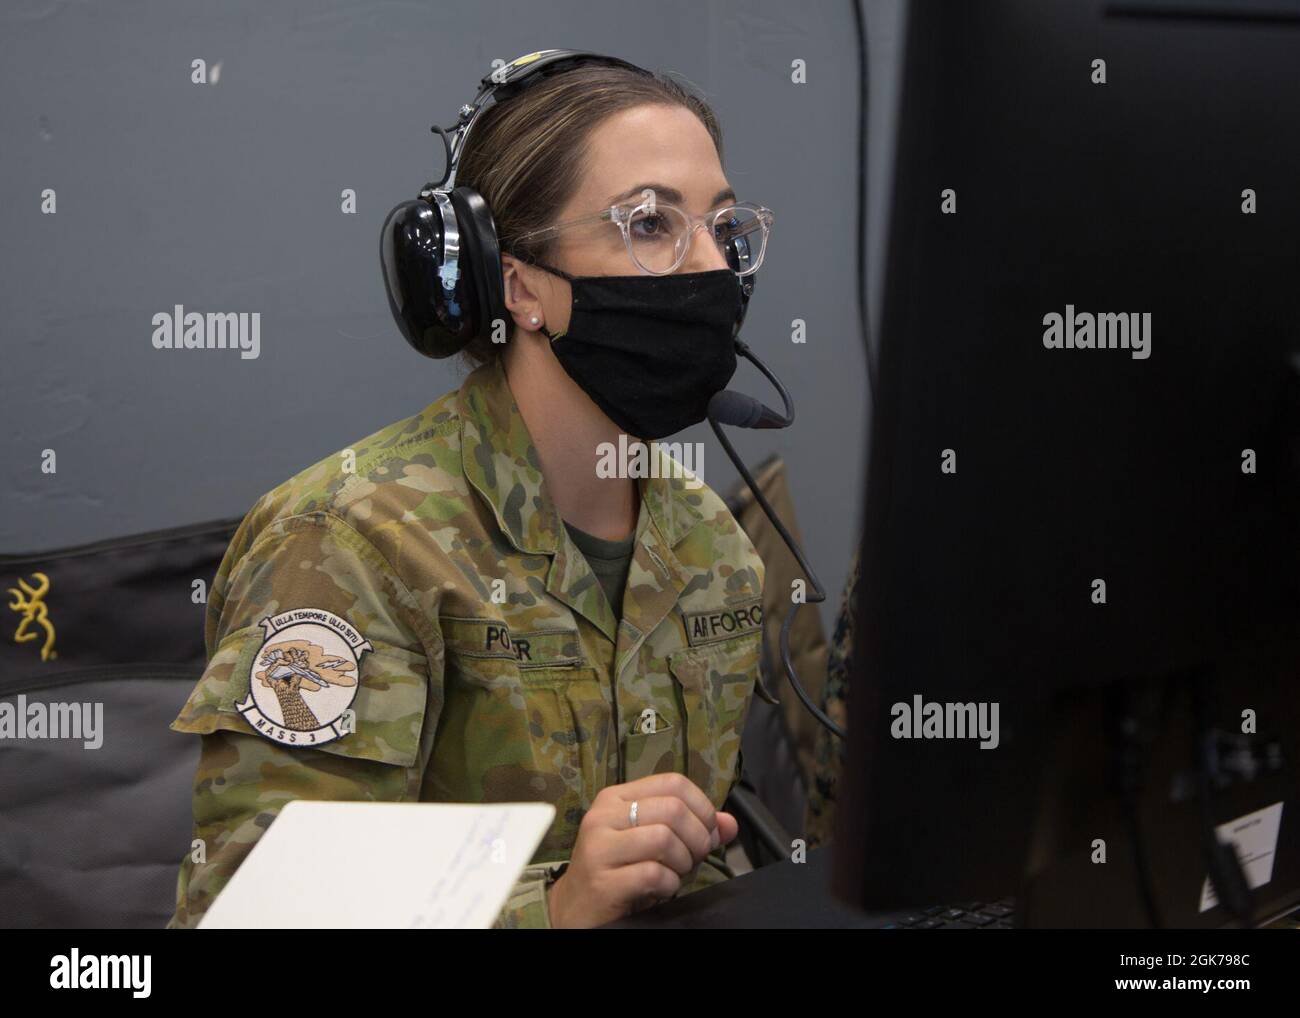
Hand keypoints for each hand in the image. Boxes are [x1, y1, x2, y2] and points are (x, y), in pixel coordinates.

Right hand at [545, 772, 738, 927]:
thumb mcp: (652, 842)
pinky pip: (653, 874)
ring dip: (683, 863)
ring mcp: (599, 847)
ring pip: (664, 838)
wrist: (575, 910)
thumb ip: (691, 828)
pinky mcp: (602, 881)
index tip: (707, 831)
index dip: (702, 807)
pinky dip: (669, 884)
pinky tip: (661, 889)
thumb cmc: (617, 872)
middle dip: (697, 838)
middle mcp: (604, 815)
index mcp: (616, 797)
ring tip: (674, 874)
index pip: (673, 782)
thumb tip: (729, 824)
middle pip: (673, 809)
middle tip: (693, 858)